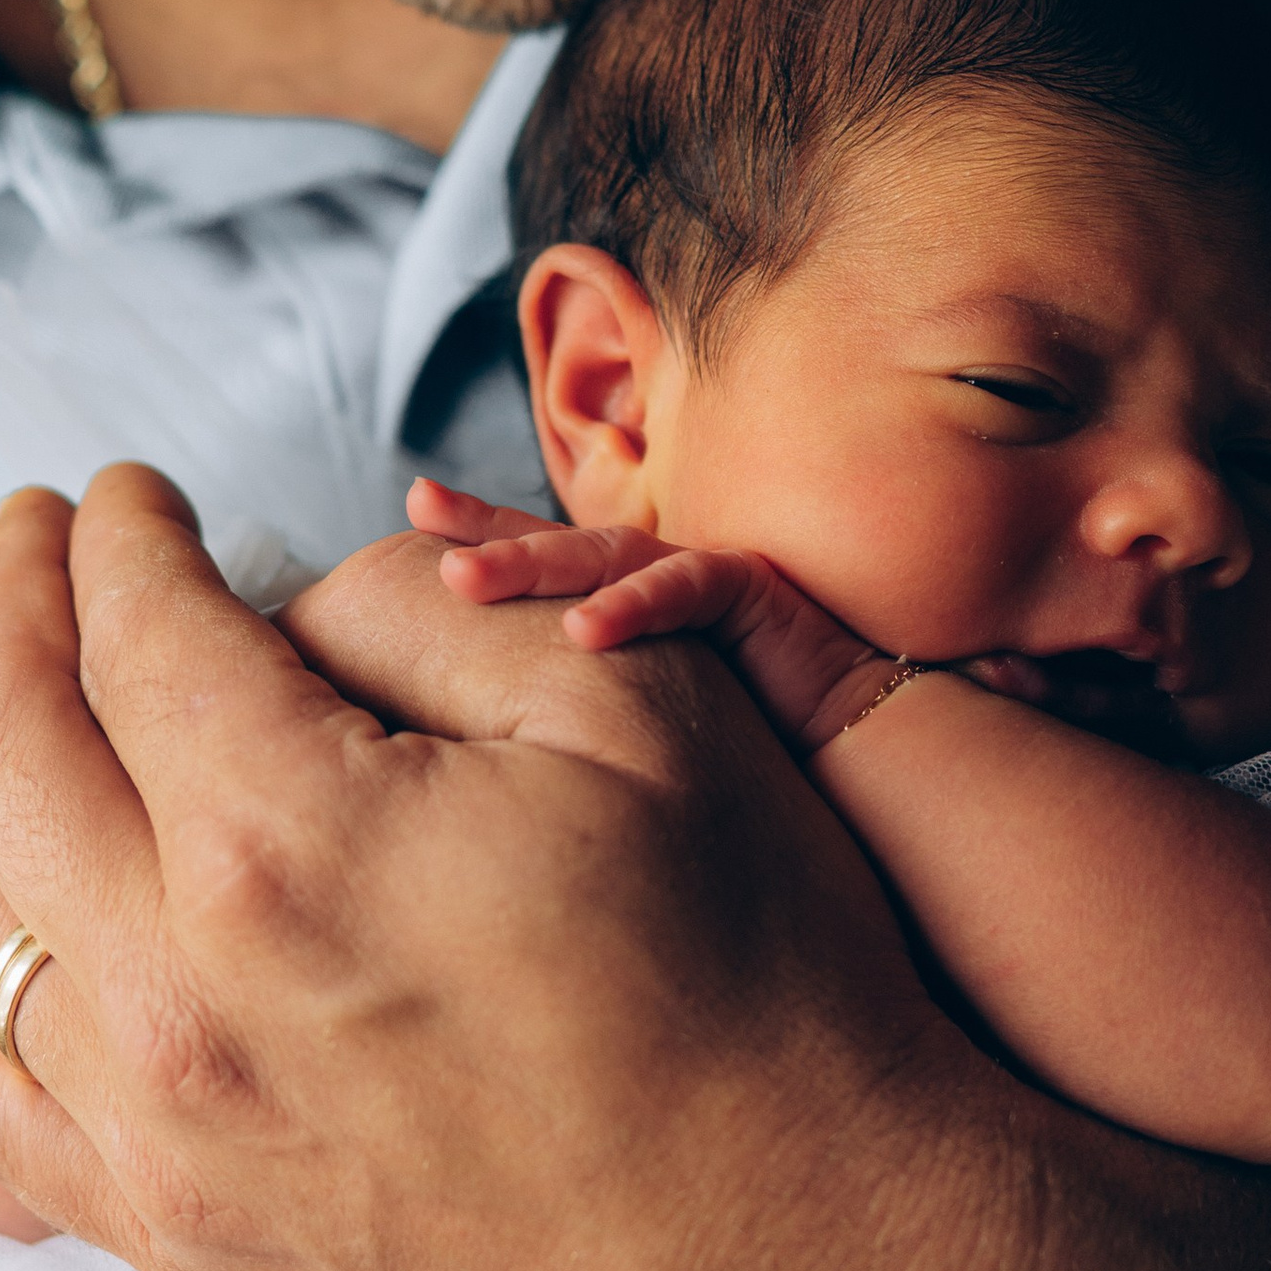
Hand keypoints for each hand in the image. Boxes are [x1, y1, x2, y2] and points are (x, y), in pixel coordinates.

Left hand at [0, 467, 996, 1270]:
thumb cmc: (764, 987)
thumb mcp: (639, 708)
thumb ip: (423, 612)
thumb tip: (282, 609)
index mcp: (282, 840)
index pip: (136, 632)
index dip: (123, 535)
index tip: (132, 495)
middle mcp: (178, 1000)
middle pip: (4, 756)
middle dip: (6, 611)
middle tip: (32, 540)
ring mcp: (165, 1147)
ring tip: (6, 705)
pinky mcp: (185, 1252)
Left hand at [409, 477, 893, 751]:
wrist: (858, 762)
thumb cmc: (746, 754)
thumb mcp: (635, 731)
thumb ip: (568, 719)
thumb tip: (474, 758)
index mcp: (624, 604)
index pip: (538, 563)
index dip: (476, 532)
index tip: (411, 508)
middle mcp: (656, 579)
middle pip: (557, 545)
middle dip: (486, 529)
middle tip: (420, 513)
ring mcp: (702, 577)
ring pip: (607, 556)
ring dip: (533, 565)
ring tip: (463, 580)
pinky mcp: (753, 589)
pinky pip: (687, 585)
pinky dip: (634, 605)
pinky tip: (584, 631)